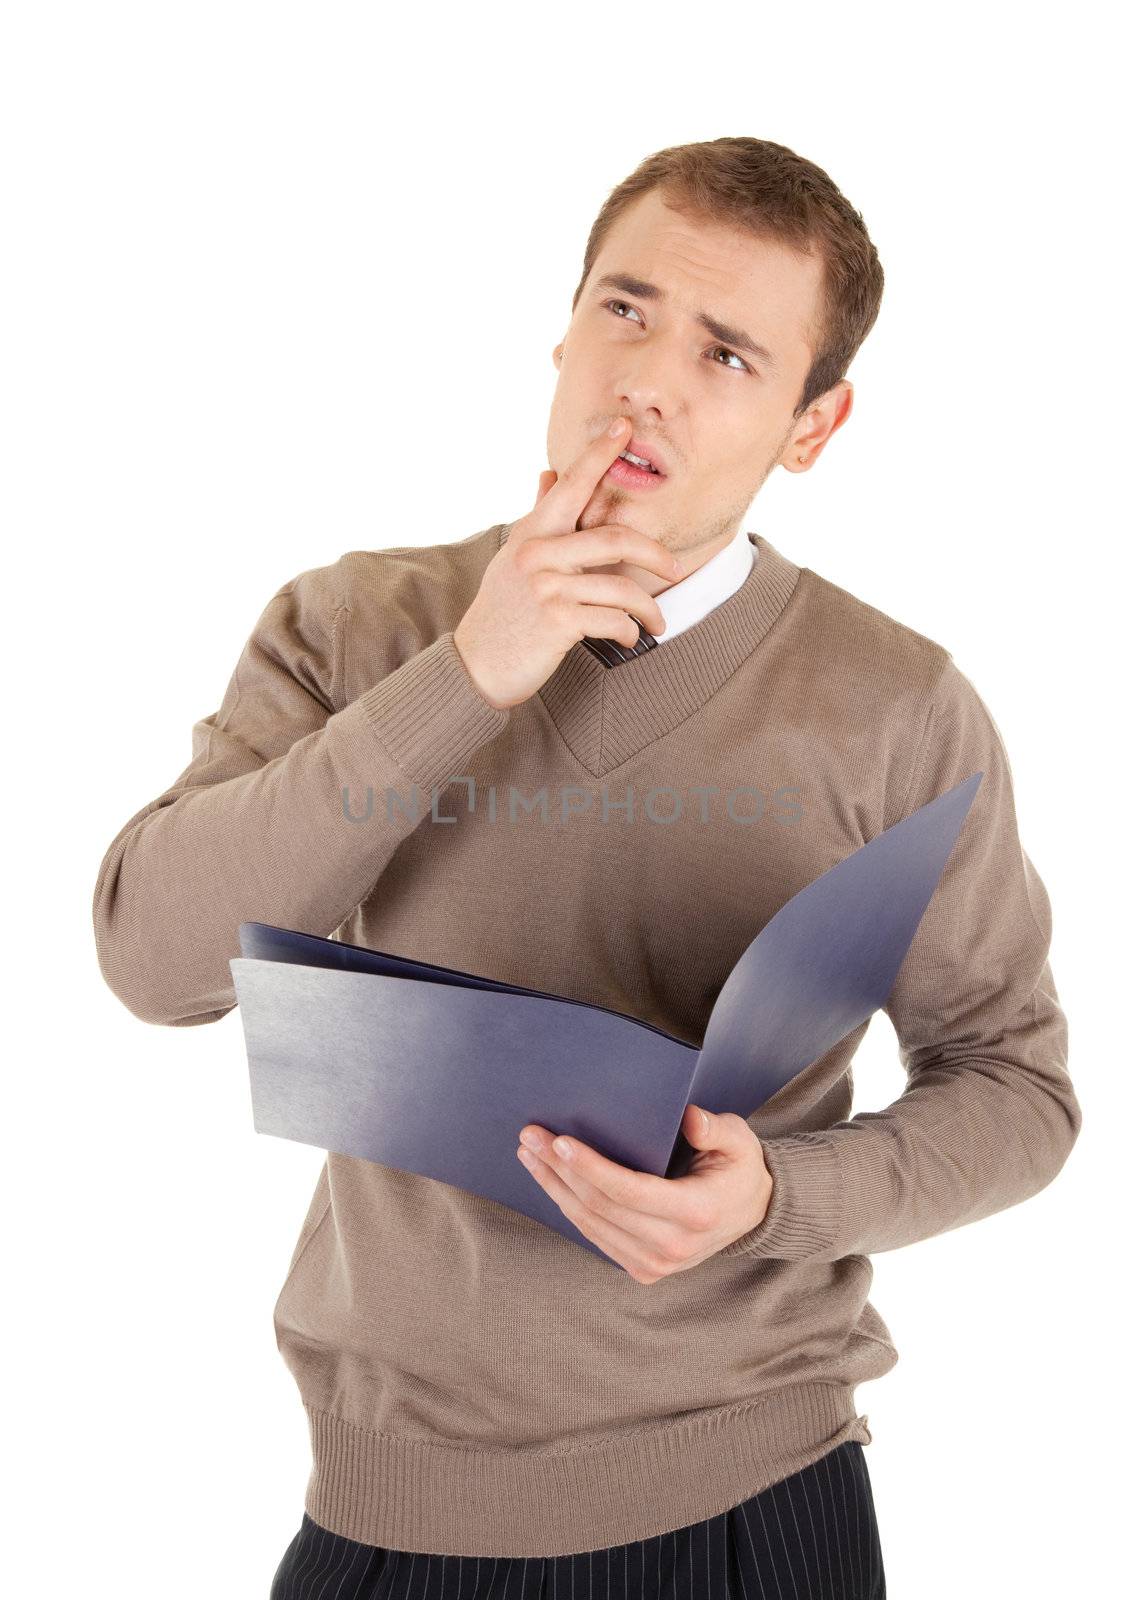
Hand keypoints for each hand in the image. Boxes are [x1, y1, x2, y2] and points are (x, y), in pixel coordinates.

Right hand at [452, 417, 682, 708]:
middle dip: (656, 554)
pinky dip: (629, 631)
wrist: (476, 663)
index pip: (571, 485)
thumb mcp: (514, 557)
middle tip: (675, 568)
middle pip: (616, 539)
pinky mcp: (556, 621)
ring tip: (656, 622)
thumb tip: (548, 473)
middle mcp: (538, 553)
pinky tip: (629, 638)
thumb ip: (538, 517)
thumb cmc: (503, 610)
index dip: (599, 454)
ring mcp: (547, 586)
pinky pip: (613, 620)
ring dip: (648, 609)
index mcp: (532, 533)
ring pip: (621, 587)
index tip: (625, 428)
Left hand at [516, 1104, 773, 1281]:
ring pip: (589, 1224)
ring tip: (528, 1154)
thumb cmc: (737, 1168)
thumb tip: (689, 1118)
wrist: (750, 1213)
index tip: (559, 1142)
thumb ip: (715, 1129)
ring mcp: (655, 1264)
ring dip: (554, 1187)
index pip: (630, 1191)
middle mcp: (673, 1246)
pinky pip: (594, 1236)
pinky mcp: (642, 1269)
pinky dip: (567, 1207)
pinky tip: (550, 1180)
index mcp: (696, 1212)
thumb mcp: (739, 1140)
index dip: (590, 1167)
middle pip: (600, 1206)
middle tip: (530, 1136)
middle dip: (559, 1169)